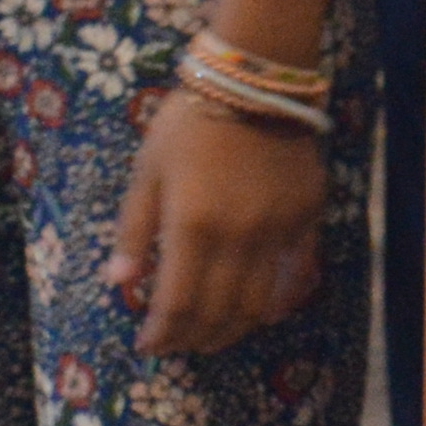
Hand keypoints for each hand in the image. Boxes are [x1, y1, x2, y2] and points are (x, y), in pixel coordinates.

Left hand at [109, 86, 328, 361]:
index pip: (177, 304)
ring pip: (258, 304)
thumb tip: (118, 284)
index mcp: (192, 226)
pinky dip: (280, 302)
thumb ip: (133, 230)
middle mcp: (238, 238)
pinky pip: (297, 274)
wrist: (255, 79)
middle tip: (177, 345)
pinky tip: (265, 314)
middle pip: (217, 313)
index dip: (162, 334)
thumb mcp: (147, 172)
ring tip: (212, 336)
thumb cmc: (189, 123)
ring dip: (232, 329)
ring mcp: (278, 230)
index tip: (148, 346)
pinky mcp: (307, 217)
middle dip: (192, 339)